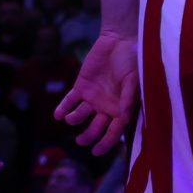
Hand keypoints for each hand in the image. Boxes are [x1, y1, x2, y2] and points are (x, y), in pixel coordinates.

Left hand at [54, 32, 137, 156]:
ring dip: (74, 120)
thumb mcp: (134, 79)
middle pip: (95, 128)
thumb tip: (122, 118)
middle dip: (88, 136)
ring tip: (70, 119)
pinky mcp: (81, 87)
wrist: (119, 41)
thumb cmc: (133, 61)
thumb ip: (128, 98)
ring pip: (80, 116)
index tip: (96, 152)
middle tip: (80, 141)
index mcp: (122, 108)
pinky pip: (69, 101)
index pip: (114, 131)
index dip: (106, 143)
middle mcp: (106, 107)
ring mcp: (93, 98)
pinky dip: (63, 108)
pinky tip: (58, 115)